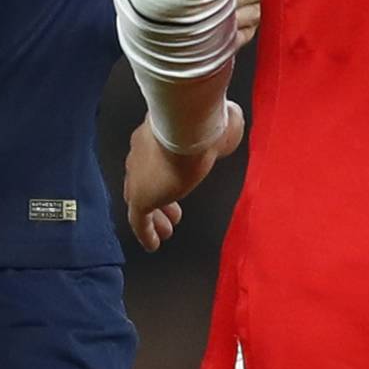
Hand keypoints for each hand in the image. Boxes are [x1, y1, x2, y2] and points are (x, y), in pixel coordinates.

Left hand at [124, 102, 245, 252]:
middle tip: (171, 212)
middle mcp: (142, 152)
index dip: (165, 173)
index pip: (154, 157)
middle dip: (159, 195)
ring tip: (167, 230)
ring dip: (156, 217)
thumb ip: (219, 128)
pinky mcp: (140, 197)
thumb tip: (231, 126)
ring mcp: (138, 175)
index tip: (176, 185)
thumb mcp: (217, 123)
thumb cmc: (204, 123)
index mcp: (157, 134)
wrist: (187, 126)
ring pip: (141, 200)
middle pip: (144, 179)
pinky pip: (139, 220)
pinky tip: (153, 245)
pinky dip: (146, 233)